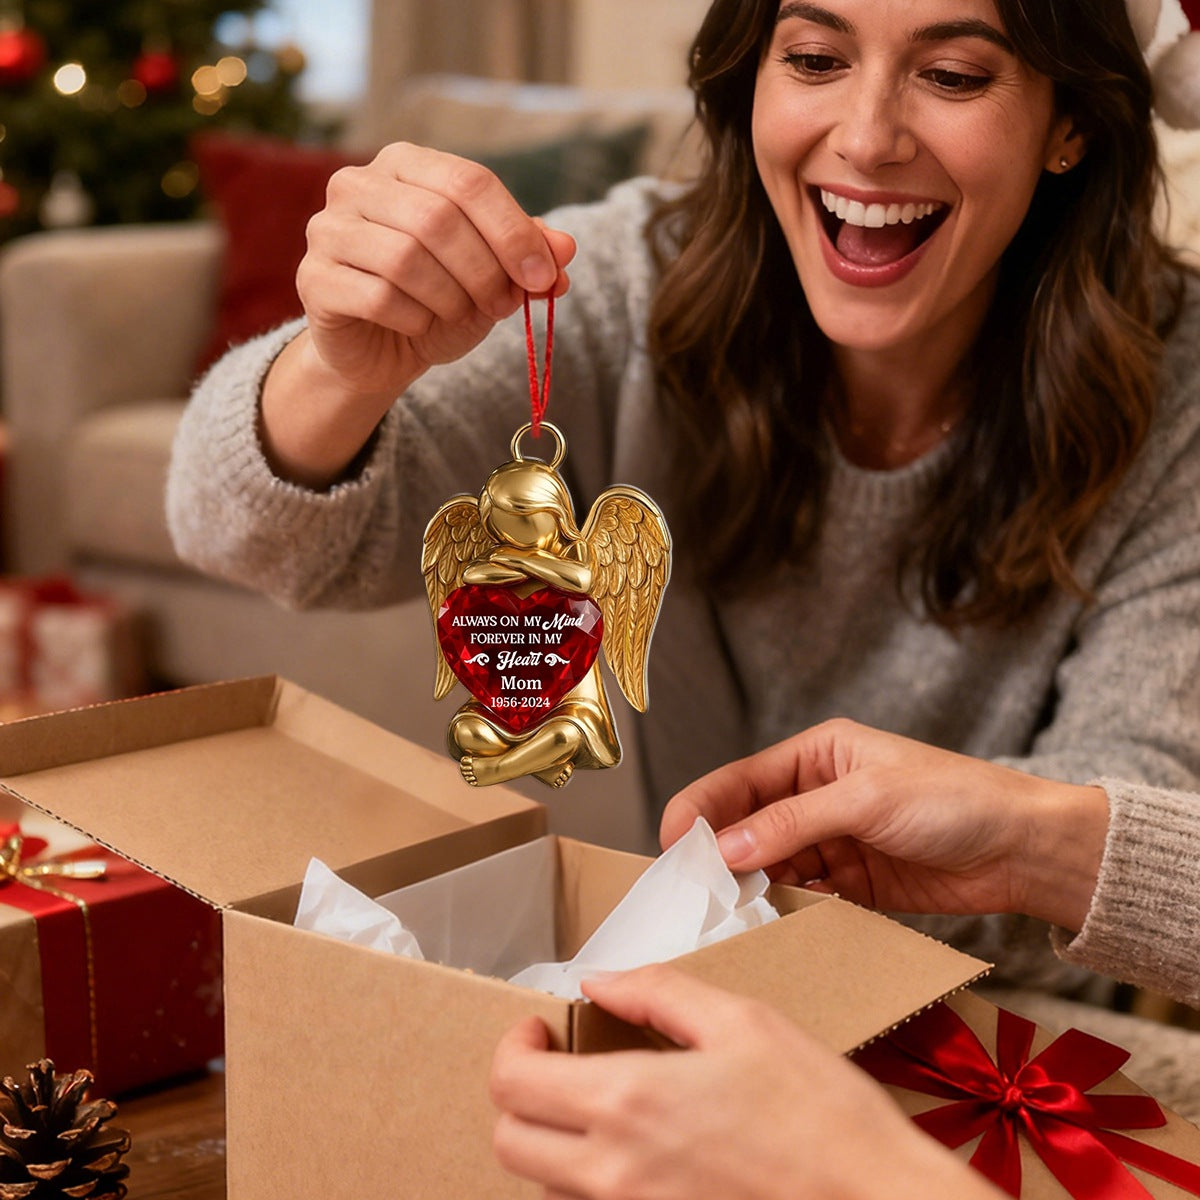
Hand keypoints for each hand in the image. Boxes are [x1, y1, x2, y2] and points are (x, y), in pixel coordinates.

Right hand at [298, 142, 574, 393]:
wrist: (380, 350)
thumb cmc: (438, 300)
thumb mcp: (493, 275)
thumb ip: (528, 255)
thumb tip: (565, 250)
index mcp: (406, 164)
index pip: (469, 182)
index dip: (514, 232)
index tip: (544, 278)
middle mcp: (358, 183)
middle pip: (438, 219)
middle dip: (484, 272)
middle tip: (502, 306)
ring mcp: (328, 228)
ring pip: (406, 260)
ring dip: (449, 298)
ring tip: (457, 314)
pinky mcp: (313, 278)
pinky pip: (378, 297)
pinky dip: (414, 319)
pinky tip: (418, 326)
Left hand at [490, 964, 1000, 1199]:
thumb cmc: (819, 1112)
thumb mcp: (742, 1020)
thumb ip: (657, 992)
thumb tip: (599, 981)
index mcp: (628, 1101)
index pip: (511, 1083)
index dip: (512, 1047)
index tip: (539, 1030)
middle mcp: (613, 1172)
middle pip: (508, 1141)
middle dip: (519, 1095)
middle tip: (556, 1065)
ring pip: (543, 1185)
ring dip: (551, 1141)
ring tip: (596, 1107)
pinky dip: (587, 1182)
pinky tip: (633, 1153)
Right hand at [660, 718, 1107, 931]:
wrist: (1024, 851)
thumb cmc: (954, 800)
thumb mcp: (866, 800)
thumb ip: (792, 824)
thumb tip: (724, 848)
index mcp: (817, 755)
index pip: (742, 780)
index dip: (702, 808)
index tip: (670, 842)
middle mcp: (817, 795)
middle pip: (749, 824)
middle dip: (719, 853)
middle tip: (689, 888)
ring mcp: (833, 841)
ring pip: (771, 864)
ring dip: (750, 886)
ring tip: (725, 911)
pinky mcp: (852, 884)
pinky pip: (803, 895)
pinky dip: (784, 909)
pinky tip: (771, 923)